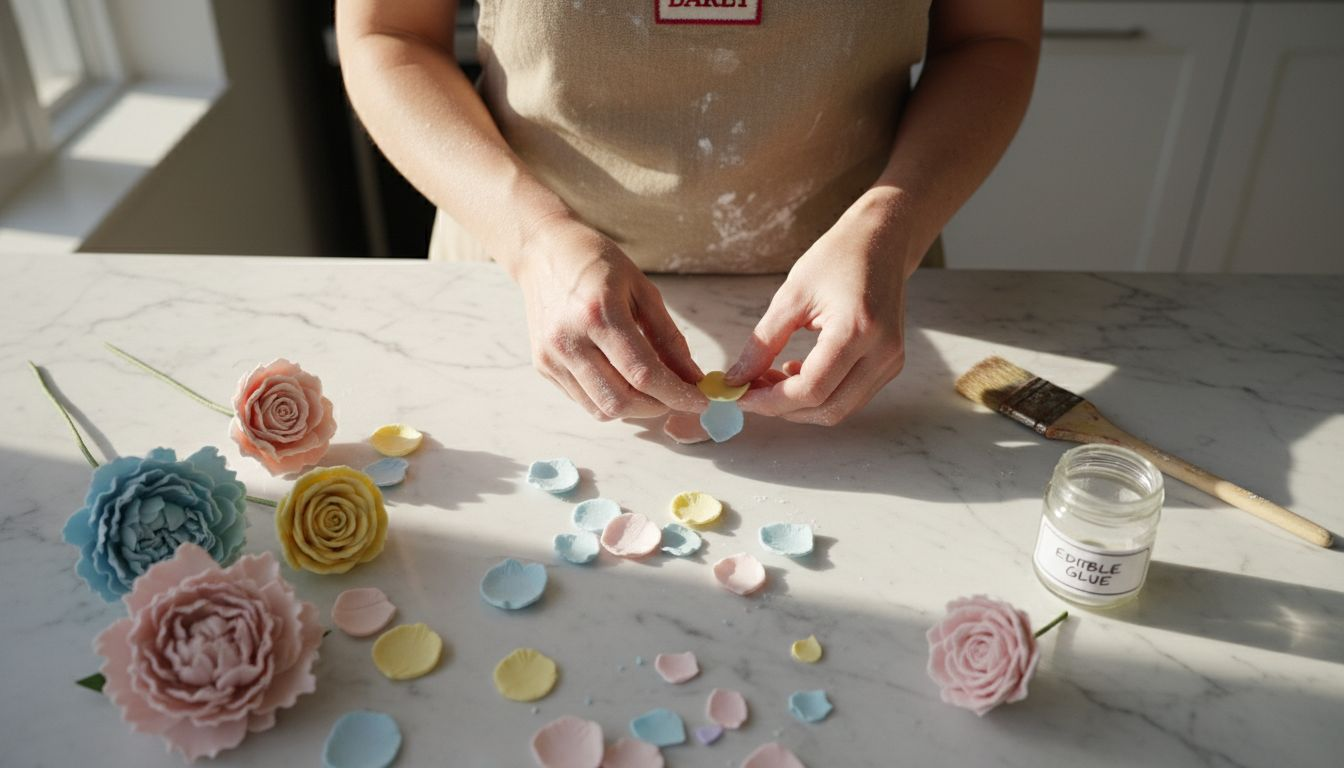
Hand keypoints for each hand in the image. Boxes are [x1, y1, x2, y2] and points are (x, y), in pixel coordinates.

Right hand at [515, 216, 706, 420]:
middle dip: (657, 407)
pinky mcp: (543, 366)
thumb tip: (692, 377)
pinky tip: (622, 379)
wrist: (542, 252)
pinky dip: (610, 400)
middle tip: (678, 397)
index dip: (677, 394)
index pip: (643, 373)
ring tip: (652, 391)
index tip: (700, 401)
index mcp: (599, 313)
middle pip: (620, 401)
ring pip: (600, 409)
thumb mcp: (642, 290)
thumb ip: (669, 337)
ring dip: (634, 409)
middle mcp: (570, 340)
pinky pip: (583, 400)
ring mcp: (551, 357)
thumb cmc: (596, 263)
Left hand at [724, 191, 911, 424]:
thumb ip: (763, 342)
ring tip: (769, 378)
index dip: (771, 401)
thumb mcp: (791, 294)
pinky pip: (850, 397)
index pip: (811, 389)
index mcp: (857, 330)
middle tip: (750, 389)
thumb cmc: (837, 258)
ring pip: (839, 410)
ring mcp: (891, 361)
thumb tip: (736, 380)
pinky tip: (796, 371)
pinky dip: (819, 396)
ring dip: (800, 405)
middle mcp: (882, 352)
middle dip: (783, 408)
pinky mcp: (890, 364)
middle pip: (827, 409)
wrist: (882, 242)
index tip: (739, 396)